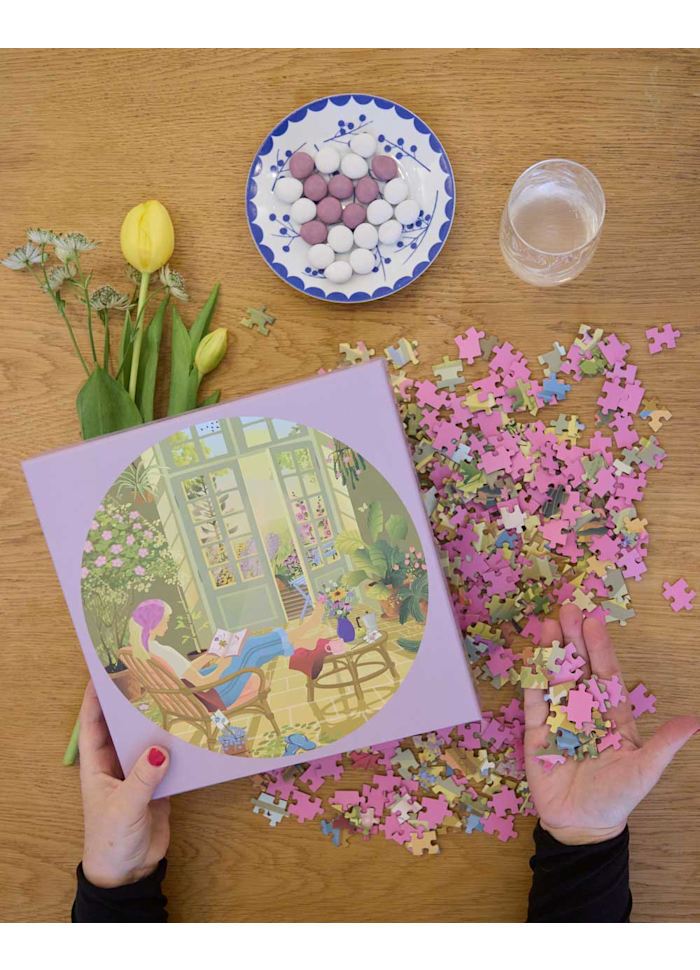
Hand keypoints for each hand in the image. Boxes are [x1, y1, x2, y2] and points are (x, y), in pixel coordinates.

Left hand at [79, 681, 170, 887]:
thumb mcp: (125, 807)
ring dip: (159, 724)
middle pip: (123, 727)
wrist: (128, 873)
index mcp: (97, 766)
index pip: (93, 725)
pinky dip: (178, 747)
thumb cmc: (111, 840)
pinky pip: (168, 760)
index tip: (107, 673)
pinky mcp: (159, 785)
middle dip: (133, 704)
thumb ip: (143, 778)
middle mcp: (116, 765)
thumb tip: (161, 749)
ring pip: (147, 740)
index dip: (96, 699)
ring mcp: (138, 773)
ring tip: (176, 697)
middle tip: (151, 677)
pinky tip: (192, 733)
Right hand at [524, 604, 698, 845]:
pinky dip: (532, 678)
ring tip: (548, 622)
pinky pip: (534, 700)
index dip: (600, 648)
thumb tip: (697, 720)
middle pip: (578, 668)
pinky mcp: (536, 731)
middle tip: (568, 608)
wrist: (580, 825)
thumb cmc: (616, 798)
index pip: (606, 675)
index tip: (595, 621)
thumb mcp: (644, 770)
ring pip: (555, 677)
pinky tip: (531, 655)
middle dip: (574, 639)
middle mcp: (585, 709)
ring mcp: (559, 717)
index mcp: (612, 714)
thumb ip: (665, 744)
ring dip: (551, 650)